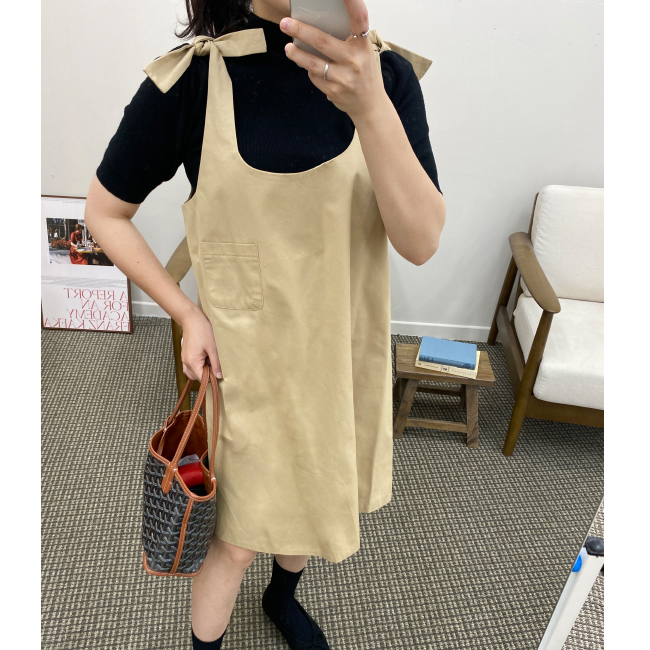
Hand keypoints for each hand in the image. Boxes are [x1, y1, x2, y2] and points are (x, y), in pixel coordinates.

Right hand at [179, 308, 222, 380]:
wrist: (191, 319)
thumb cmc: (202, 330)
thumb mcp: (212, 348)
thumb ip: (216, 363)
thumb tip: (219, 375)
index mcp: (192, 362)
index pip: (202, 379)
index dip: (211, 379)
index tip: (219, 374)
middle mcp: (186, 362)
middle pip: (197, 377)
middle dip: (207, 374)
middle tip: (215, 364)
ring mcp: (184, 359)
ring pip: (193, 372)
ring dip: (202, 370)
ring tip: (210, 360)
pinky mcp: (185, 355)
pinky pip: (190, 366)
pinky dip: (198, 366)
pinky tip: (205, 358)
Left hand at [280, 0, 385, 121]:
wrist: (371, 105)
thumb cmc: (364, 72)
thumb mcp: (363, 52)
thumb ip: (347, 39)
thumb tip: (318, 23)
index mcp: (363, 45)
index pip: (359, 19)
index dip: (352, 3)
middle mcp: (355, 60)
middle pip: (322, 41)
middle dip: (300, 31)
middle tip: (285, 23)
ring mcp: (344, 78)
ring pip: (313, 63)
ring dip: (297, 54)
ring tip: (288, 47)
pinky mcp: (334, 91)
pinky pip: (315, 77)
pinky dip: (309, 70)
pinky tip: (307, 66)